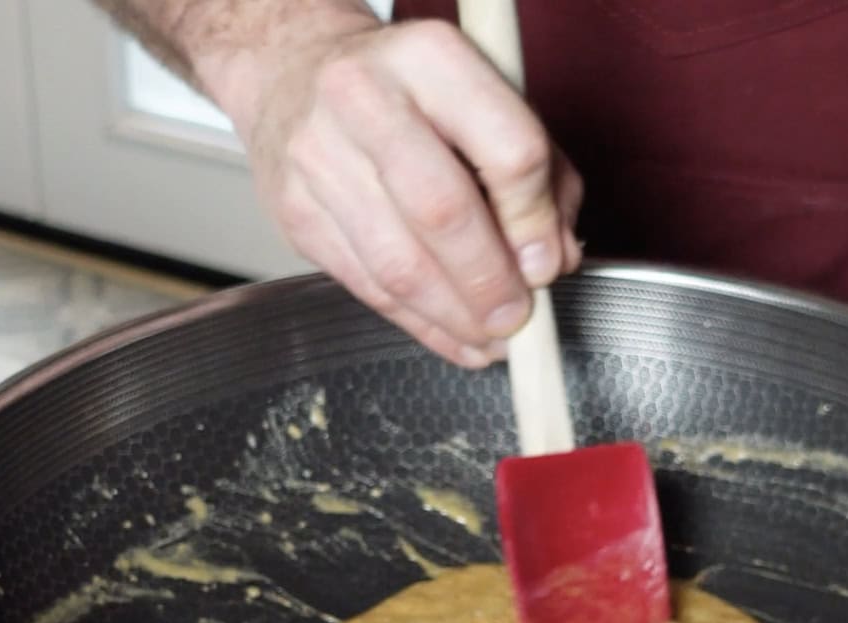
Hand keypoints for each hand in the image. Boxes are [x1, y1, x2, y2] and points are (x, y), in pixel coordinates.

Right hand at [206, 13, 582, 367]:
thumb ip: (540, 175)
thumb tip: (554, 259)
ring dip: (454, 316)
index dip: (535, 222)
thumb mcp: (486, 101)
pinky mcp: (297, 213)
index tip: (546, 265)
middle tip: (516, 318)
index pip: (507, 150)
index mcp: (431, 59)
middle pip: (443, 211)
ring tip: (489, 339)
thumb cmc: (405, 92)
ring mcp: (319, 157)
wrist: (292, 73)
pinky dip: (419, 325)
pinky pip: (368, 286)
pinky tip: (452, 337)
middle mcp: (365, 99)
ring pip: (398, 263)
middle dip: (489, 281)